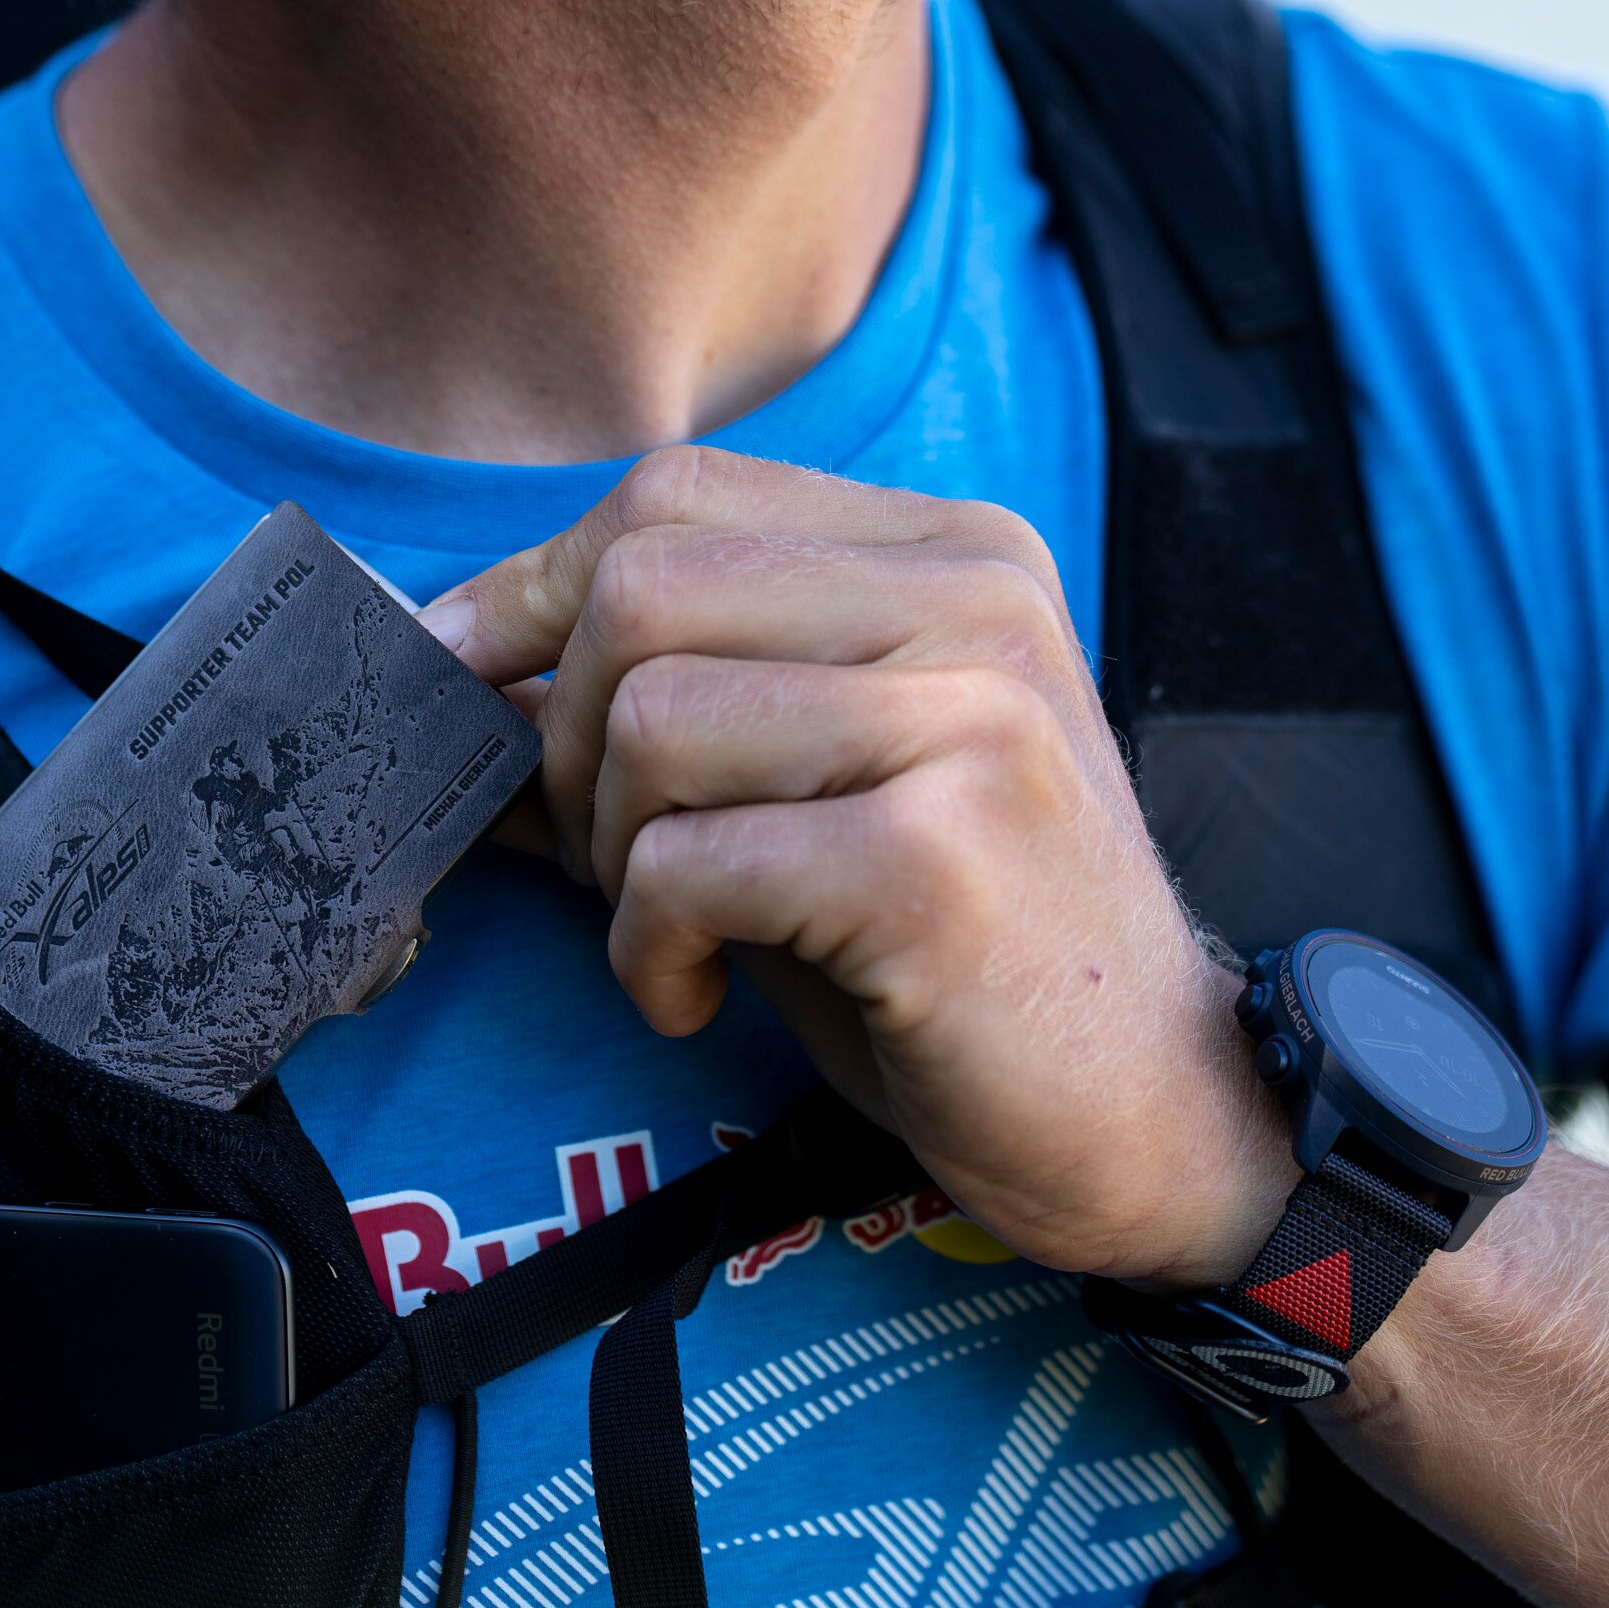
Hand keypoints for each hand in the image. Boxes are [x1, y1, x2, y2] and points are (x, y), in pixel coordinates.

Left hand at [422, 446, 1296, 1284]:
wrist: (1154, 1113)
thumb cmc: (958, 947)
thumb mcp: (820, 779)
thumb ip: (678, 699)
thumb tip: (454, 666)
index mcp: (949, 549)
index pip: (677, 494)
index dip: (536, 585)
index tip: (465, 680)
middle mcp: (972, 601)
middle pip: (643, 585)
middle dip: (566, 734)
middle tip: (607, 856)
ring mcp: (966, 721)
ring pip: (650, 721)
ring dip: (609, 855)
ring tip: (674, 931)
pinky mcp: (934, 860)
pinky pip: (687, 865)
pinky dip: (648, 950)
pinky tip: (701, 995)